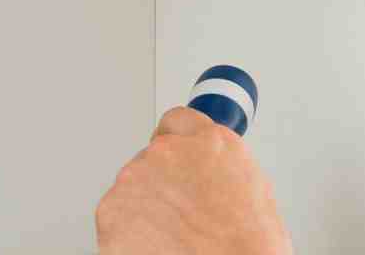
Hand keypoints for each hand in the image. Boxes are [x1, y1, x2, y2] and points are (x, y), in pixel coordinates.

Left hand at [96, 107, 293, 254]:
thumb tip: (209, 175)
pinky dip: (129, 229)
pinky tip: (154, 243)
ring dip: (146, 204)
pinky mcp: (111, 209)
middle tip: (180, 210)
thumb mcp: (253, 189)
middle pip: (154, 155)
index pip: (178, 121)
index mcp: (211, 143)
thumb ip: (221, 167)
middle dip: (163, 179)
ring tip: (171, 233)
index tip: (177, 156)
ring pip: (133, 185)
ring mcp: (136, 179)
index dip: (178, 143)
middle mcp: (170, 152)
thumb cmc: (246, 244)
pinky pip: (116, 214)